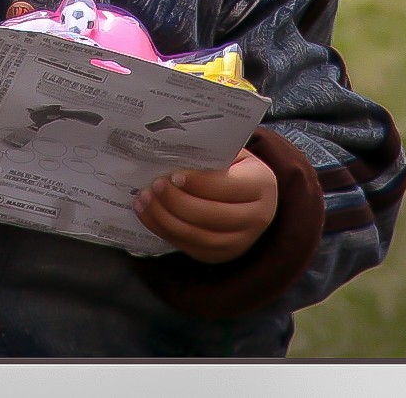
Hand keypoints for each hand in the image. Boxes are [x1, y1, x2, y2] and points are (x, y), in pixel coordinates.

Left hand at [133, 147, 277, 262]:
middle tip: (153, 186)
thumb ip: (210, 153)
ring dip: (165, 219)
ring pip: (198, 237)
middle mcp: (256, 218)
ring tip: (144, 200)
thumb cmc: (236, 167)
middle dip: (176, 202)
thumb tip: (172, 151)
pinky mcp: (221, 255)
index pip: (226, 187)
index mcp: (261, 185)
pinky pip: (190, 247)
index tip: (172, 175)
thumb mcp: (232, 153)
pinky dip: (165, 232)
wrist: (253, 198)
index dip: (197, 183)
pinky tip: (149, 215)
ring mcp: (240, 242)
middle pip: (211, 216)